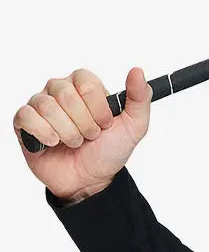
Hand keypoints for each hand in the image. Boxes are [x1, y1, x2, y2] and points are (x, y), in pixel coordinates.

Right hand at [14, 66, 151, 200]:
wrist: (91, 180)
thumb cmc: (109, 151)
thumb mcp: (134, 126)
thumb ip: (140, 97)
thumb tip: (137, 71)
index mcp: (84, 86)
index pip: (85, 81)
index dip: (97, 107)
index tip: (105, 124)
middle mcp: (60, 90)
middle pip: (65, 93)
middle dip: (83, 122)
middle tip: (90, 136)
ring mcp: (41, 106)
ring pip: (46, 106)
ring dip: (66, 132)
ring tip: (74, 142)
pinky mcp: (24, 122)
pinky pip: (26, 116)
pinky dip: (43, 133)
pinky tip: (53, 143)